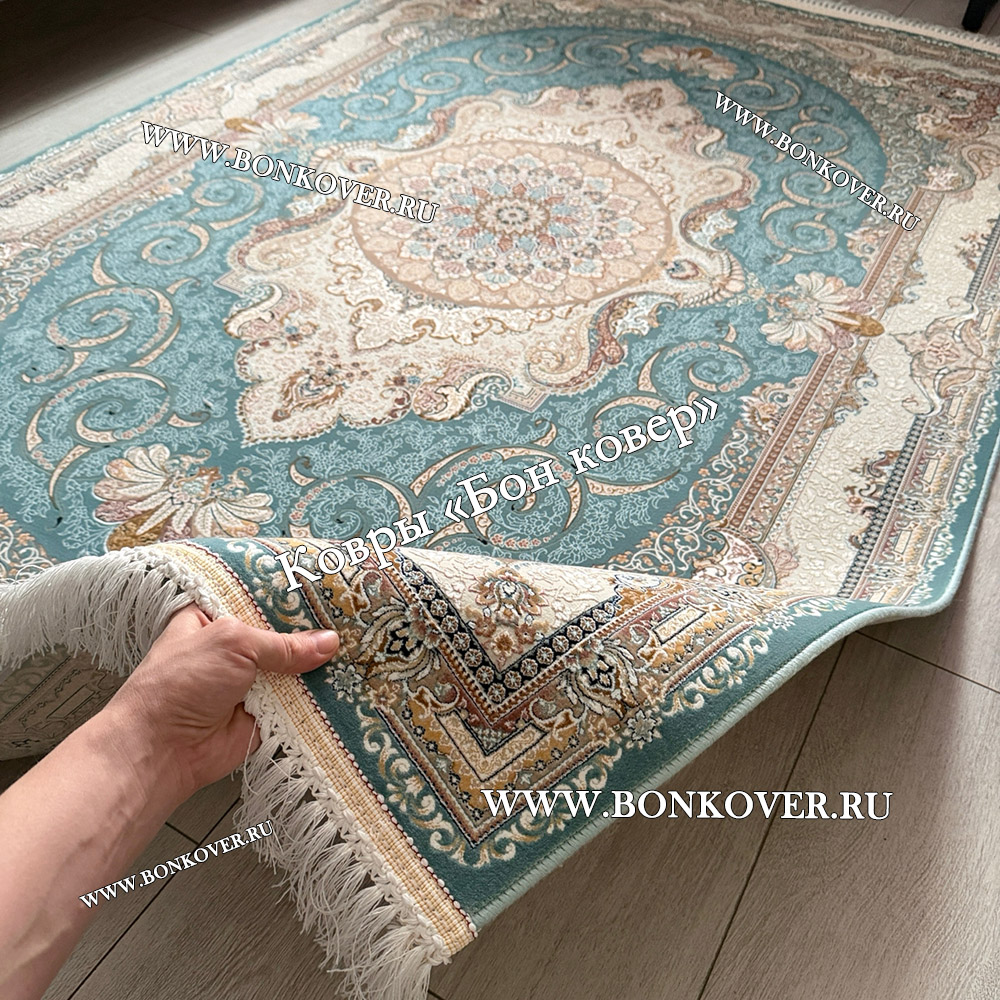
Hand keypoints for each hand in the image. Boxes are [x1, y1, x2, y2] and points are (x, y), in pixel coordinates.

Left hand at [101, 605, 338, 804]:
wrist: (162, 750)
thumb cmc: (180, 684)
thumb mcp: (232, 644)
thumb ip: (282, 643)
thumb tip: (328, 642)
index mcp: (216, 616)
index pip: (261, 598)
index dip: (292, 595)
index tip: (329, 589)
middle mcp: (234, 647)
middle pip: (284, 634)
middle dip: (313, 630)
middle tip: (353, 617)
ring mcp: (251, 682)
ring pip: (295, 669)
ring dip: (320, 665)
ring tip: (360, 646)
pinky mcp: (265, 713)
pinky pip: (299, 702)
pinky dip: (319, 697)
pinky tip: (349, 681)